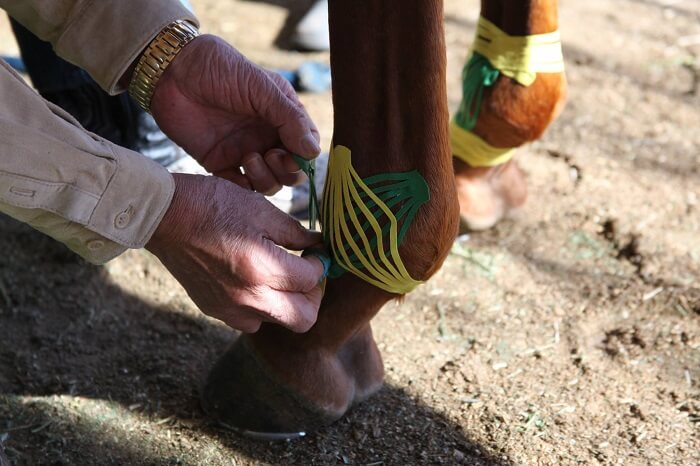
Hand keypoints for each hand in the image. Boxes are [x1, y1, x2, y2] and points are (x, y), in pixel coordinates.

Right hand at [146, 174, 324, 332]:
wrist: (164, 216)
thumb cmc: (213, 205)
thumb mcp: (261, 209)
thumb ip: (295, 232)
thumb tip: (318, 245)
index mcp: (263, 269)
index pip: (311, 281)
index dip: (320, 263)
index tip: (315, 251)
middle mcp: (248, 298)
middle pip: (303, 319)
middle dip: (313, 296)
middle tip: (307, 273)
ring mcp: (229, 308)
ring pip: (276, 322)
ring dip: (285, 303)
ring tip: (279, 275)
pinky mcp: (214, 310)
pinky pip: (249, 319)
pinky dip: (259, 305)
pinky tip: (254, 279)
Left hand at [149, 34, 320, 193]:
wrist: (171, 72)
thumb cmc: (219, 69)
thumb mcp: (261, 88)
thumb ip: (289, 118)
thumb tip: (313, 152)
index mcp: (281, 116)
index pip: (306, 145)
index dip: (305, 156)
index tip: (293, 152)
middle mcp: (266, 136)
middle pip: (291, 170)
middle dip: (287, 171)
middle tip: (272, 156)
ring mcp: (243, 151)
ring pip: (268, 183)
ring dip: (265, 179)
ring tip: (248, 158)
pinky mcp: (219, 163)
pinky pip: (238, 188)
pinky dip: (241, 189)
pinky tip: (234, 173)